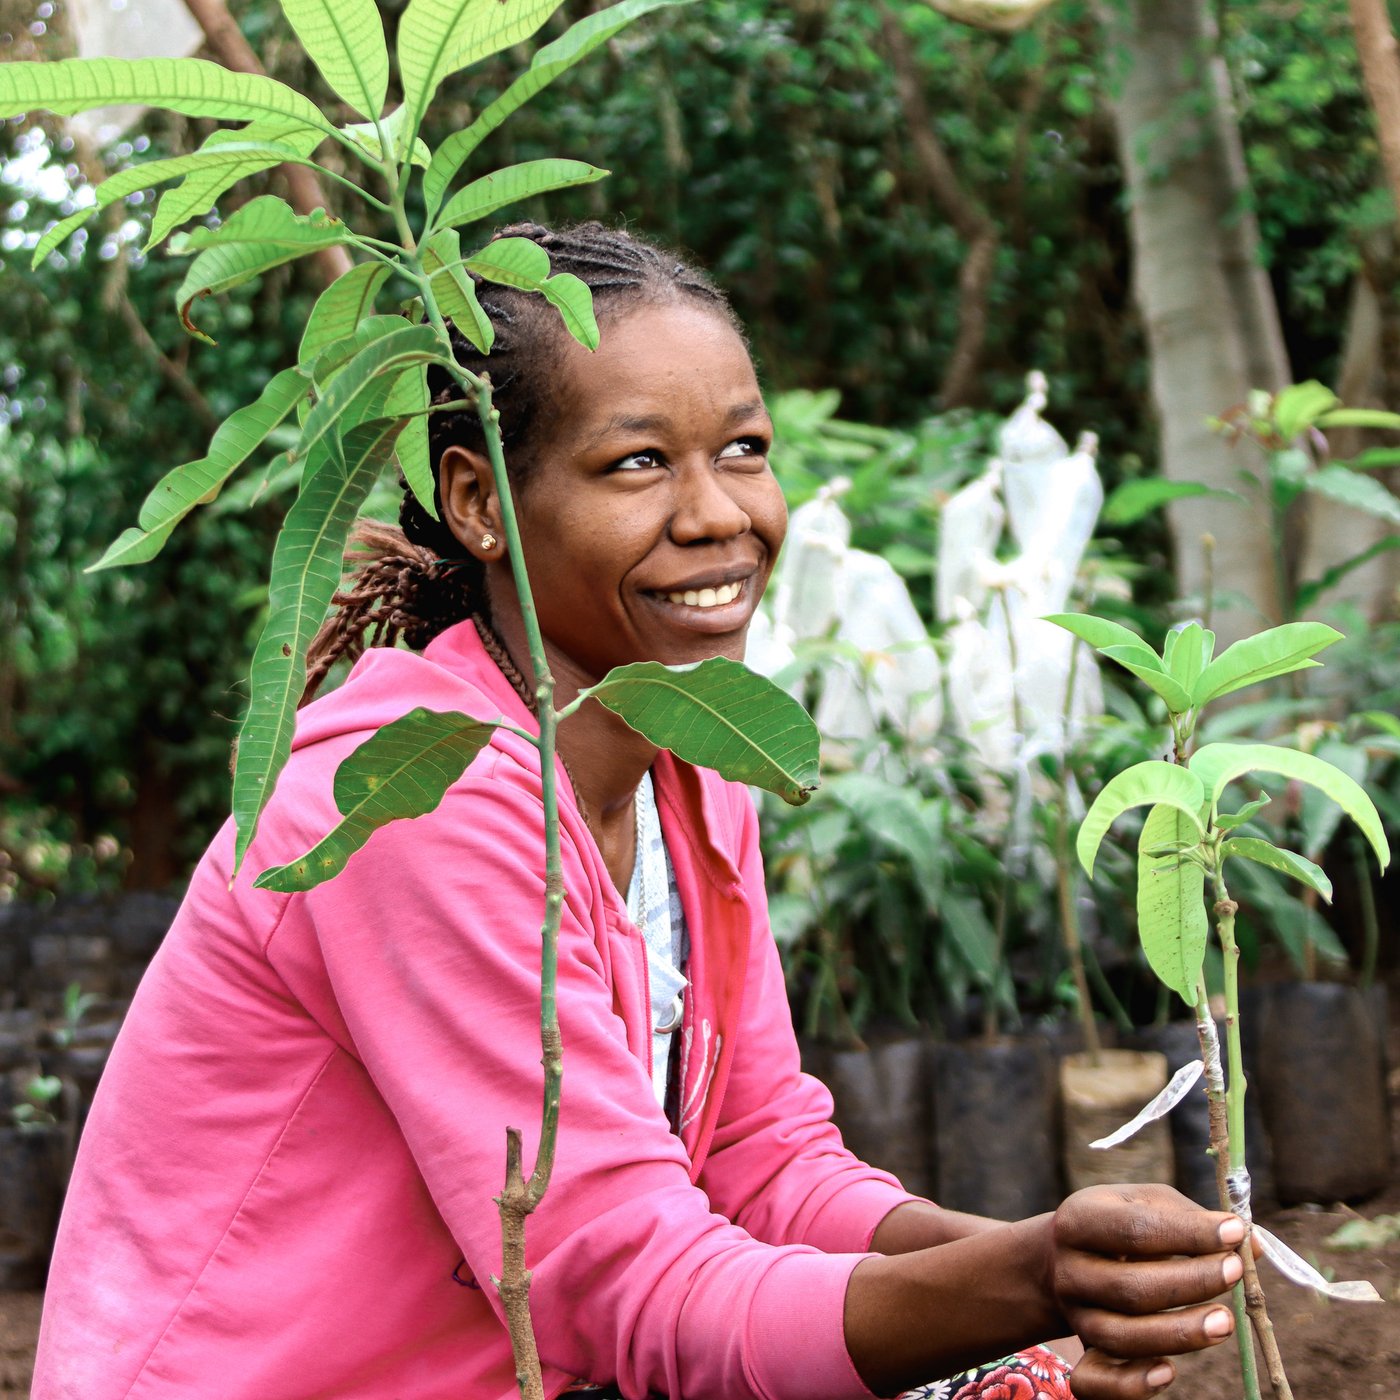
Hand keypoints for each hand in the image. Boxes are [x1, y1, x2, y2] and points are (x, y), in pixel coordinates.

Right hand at [1048, 1184, 1244, 1398]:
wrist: (1063, 1258)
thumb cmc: (1120, 1224)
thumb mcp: (1145, 1203)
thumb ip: (1193, 1219)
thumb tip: (1252, 1246)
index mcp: (1079, 1220)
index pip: (1134, 1228)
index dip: (1189, 1233)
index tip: (1235, 1231)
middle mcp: (1070, 1269)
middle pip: (1130, 1287)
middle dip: (1191, 1283)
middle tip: (1235, 1271)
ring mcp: (1074, 1314)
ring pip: (1121, 1337)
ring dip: (1179, 1334)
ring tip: (1226, 1321)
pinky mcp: (1083, 1352)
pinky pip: (1094, 1383)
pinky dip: (1131, 1384)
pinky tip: (1169, 1372)